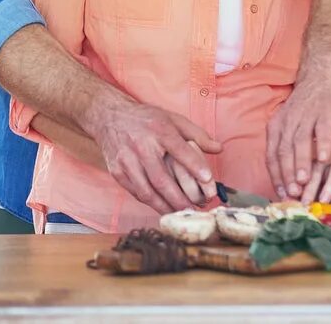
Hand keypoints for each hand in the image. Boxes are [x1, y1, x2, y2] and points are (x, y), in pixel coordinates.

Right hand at [84, 95, 221, 214]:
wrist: (110, 117)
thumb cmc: (147, 119)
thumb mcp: (174, 119)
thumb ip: (197, 135)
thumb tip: (219, 148)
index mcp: (159, 130)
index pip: (180, 150)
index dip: (194, 165)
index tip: (208, 179)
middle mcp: (142, 146)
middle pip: (161, 178)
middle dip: (179, 198)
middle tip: (194, 209)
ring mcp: (127, 161)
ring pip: (147, 191)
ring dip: (164, 206)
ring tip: (180, 214)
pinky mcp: (117, 171)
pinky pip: (136, 192)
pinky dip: (150, 203)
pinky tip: (162, 207)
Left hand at [266, 53, 330, 198]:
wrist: (321, 73)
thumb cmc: (307, 103)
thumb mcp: (289, 122)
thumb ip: (288, 144)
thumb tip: (288, 175)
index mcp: (277, 126)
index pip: (272, 155)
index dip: (276, 176)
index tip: (282, 193)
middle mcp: (288, 121)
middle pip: (284, 151)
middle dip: (288, 174)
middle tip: (293, 192)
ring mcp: (306, 115)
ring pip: (300, 142)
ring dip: (302, 163)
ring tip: (305, 182)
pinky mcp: (324, 111)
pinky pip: (322, 130)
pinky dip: (322, 144)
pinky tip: (325, 158)